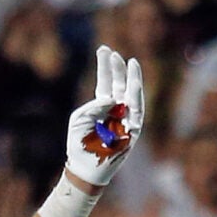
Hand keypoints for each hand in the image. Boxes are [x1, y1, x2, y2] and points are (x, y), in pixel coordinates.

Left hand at [62, 44, 146, 189]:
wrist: (85, 167)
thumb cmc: (80, 144)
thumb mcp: (80, 119)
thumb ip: (94, 106)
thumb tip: (112, 98)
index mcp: (102, 105)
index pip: (105, 81)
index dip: (105, 66)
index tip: (103, 49)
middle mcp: (116, 109)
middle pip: (119, 84)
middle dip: (117, 69)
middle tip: (115, 54)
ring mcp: (125, 118)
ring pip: (132, 94)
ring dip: (132, 78)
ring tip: (130, 62)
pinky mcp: (133, 129)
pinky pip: (137, 111)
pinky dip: (135, 97)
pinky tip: (132, 84)